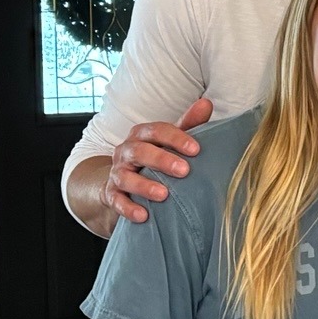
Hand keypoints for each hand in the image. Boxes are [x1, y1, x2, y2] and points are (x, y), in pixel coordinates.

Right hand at [101, 99, 212, 224]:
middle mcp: (126, 151)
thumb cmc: (154, 156)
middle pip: (140, 151)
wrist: (122, 181)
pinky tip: (143, 216)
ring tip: (163, 195)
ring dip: (144, 185)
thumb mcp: (170, 141)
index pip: (156, 130)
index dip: (175, 138)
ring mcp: (117, 173)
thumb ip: (188, 124)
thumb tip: (206, 103)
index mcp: (141, 135)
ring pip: (125, 176)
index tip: (196, 149)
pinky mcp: (111, 194)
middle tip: (184, 170)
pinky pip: (116, 200)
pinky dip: (128, 208)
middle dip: (162, 160)